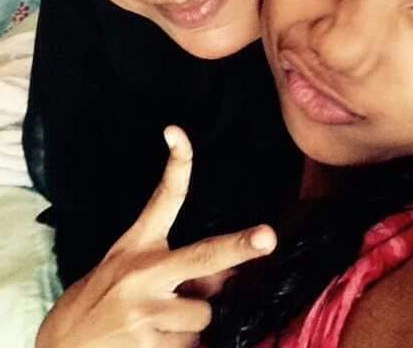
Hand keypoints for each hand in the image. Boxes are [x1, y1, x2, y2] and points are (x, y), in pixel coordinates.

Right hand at [36, 125, 276, 346]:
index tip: (177, 133)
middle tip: (268, 237)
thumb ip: (175, 270)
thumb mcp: (127, 273)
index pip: (162, 200)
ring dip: (189, 326)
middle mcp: (143, 273)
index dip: (176, 165)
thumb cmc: (98, 304)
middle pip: (203, 257)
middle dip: (239, 247)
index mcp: (137, 246)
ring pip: (201, 315)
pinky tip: (150, 345)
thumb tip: (228, 277)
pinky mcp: (146, 345)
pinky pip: (188, 346)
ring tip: (156, 327)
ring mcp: (145, 311)